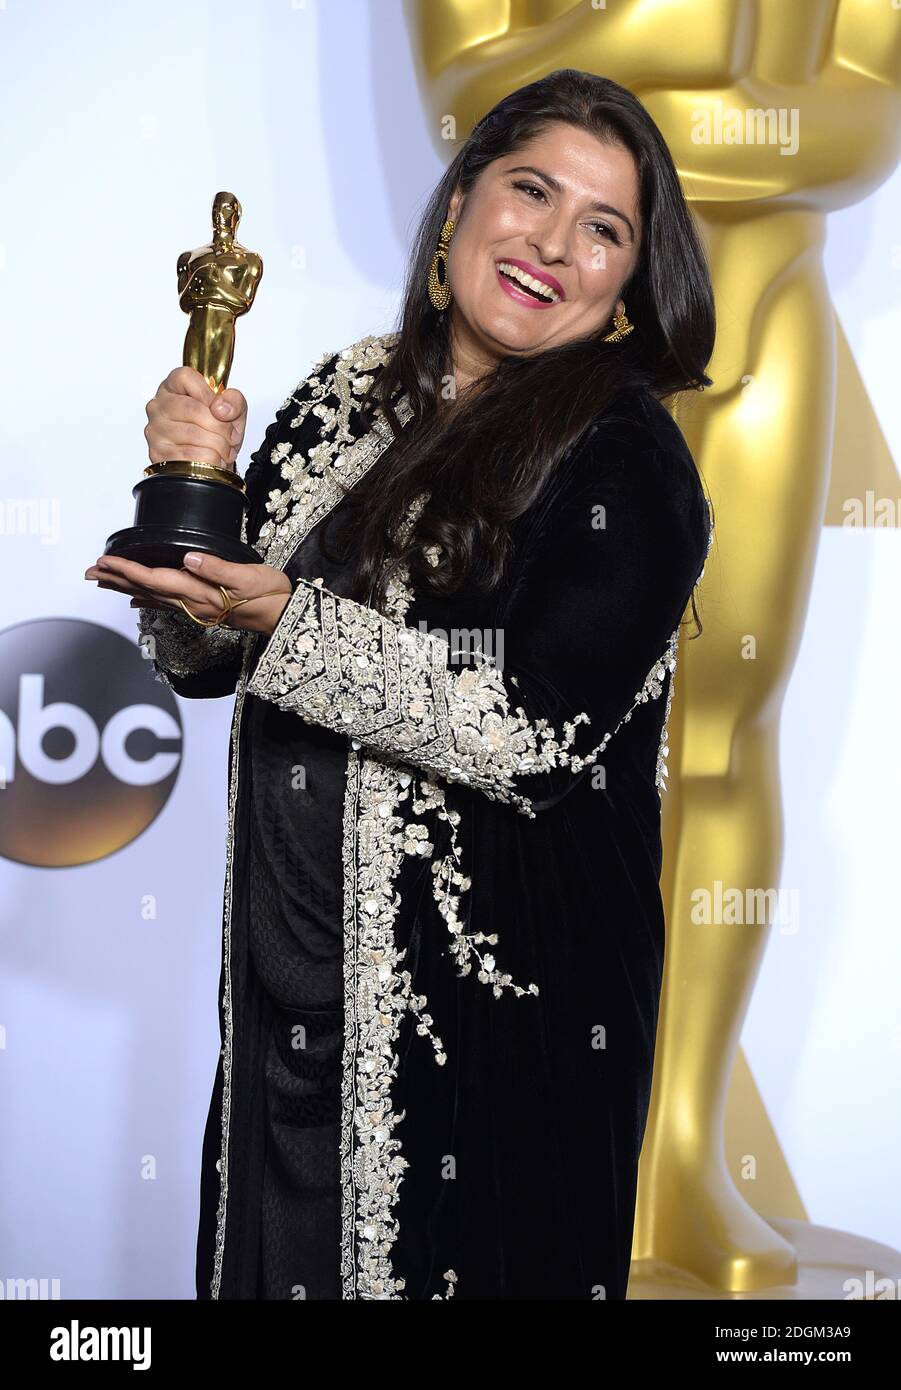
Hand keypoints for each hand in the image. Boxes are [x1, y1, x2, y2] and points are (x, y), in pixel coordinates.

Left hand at [84, 551, 292, 636]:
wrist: (284, 616)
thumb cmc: (269, 593)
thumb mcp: (248, 575)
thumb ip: (217, 568)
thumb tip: (189, 559)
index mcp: (200, 591)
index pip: (155, 579)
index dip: (128, 570)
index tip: (105, 561)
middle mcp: (193, 602)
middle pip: (146, 589)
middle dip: (117, 579)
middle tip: (90, 571)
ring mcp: (196, 608)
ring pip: (151, 596)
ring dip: (125, 588)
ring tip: (103, 581)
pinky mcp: (202, 609)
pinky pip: (166, 604)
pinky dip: (146, 599)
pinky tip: (134, 598)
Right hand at [145, 367, 247, 468]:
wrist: (213, 464)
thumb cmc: (217, 432)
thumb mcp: (233, 411)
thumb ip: (234, 401)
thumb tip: (221, 408)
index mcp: (173, 387)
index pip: (185, 377)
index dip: (207, 393)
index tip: (220, 409)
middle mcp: (159, 406)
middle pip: (192, 409)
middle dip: (220, 426)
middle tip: (230, 436)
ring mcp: (155, 430)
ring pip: (193, 435)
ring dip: (218, 446)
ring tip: (224, 450)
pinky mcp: (158, 454)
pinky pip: (190, 456)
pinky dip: (210, 460)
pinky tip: (214, 459)